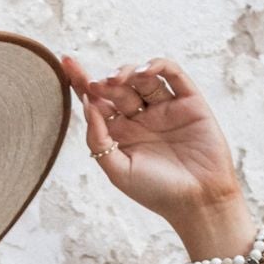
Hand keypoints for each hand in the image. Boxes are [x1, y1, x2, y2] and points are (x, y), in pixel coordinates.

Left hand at [60, 54, 250, 240]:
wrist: (198, 201)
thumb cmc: (157, 192)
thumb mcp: (118, 170)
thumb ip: (98, 139)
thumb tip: (86, 103)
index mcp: (121, 134)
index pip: (98, 102)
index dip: (81, 82)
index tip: (65, 62)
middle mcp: (141, 117)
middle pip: (117, 88)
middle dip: (105, 82)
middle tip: (97, 84)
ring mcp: (165, 107)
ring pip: (142, 78)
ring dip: (128, 72)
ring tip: (117, 80)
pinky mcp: (189, 101)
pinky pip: (173, 74)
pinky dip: (158, 66)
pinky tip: (143, 72)